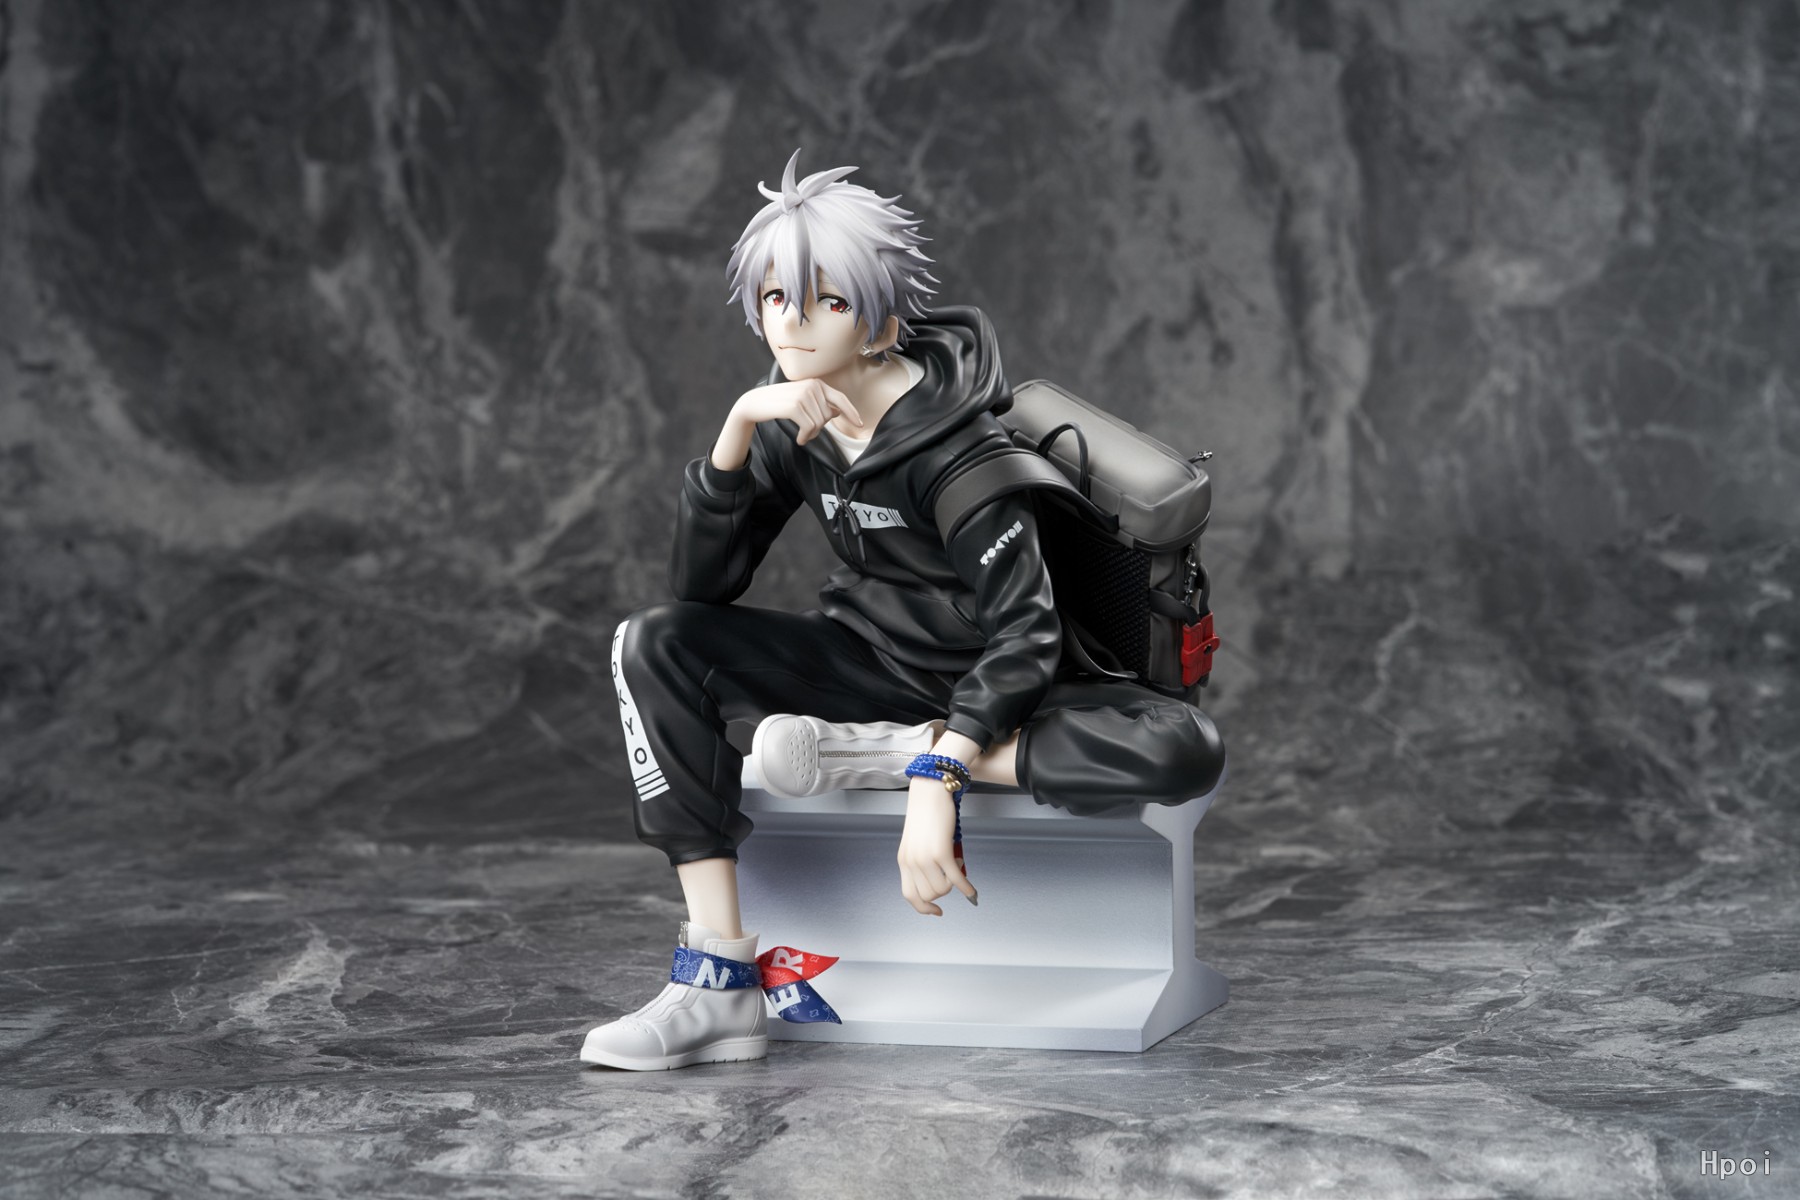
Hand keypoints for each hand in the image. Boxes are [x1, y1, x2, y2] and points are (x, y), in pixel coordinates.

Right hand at [734, 379, 863, 445]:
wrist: (755, 403)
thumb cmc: (779, 403)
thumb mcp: (802, 401)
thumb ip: (819, 404)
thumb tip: (836, 413)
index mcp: (816, 383)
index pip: (840, 398)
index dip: (851, 412)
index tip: (860, 424)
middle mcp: (812, 386)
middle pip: (828, 416)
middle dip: (819, 429)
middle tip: (807, 433)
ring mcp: (804, 394)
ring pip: (820, 424)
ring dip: (811, 434)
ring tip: (802, 435)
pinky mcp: (795, 406)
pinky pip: (810, 428)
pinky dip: (805, 437)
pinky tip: (799, 439)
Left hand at [896, 774, 975, 915]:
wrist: (930, 790)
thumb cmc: (927, 813)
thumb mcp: (919, 842)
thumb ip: (924, 862)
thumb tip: (943, 881)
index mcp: (903, 861)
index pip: (910, 895)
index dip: (924, 908)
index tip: (937, 911)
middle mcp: (911, 862)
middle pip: (929, 895)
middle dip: (944, 890)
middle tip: (951, 874)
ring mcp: (925, 858)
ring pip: (942, 889)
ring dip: (953, 883)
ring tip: (956, 861)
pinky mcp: (941, 852)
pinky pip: (955, 880)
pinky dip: (966, 888)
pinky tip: (972, 890)